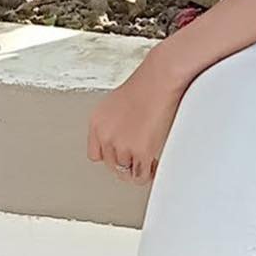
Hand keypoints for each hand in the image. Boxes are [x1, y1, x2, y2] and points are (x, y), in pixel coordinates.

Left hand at [87, 56, 188, 185]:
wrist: (160, 80)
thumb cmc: (147, 85)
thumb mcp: (116, 105)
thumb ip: (114, 124)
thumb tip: (124, 138)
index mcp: (97, 123)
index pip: (95, 154)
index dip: (111, 155)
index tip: (123, 153)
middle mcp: (105, 135)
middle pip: (111, 165)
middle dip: (126, 163)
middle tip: (139, 157)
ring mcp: (121, 144)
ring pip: (126, 172)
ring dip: (138, 168)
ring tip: (149, 160)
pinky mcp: (140, 151)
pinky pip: (140, 176)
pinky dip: (147, 174)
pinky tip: (154, 164)